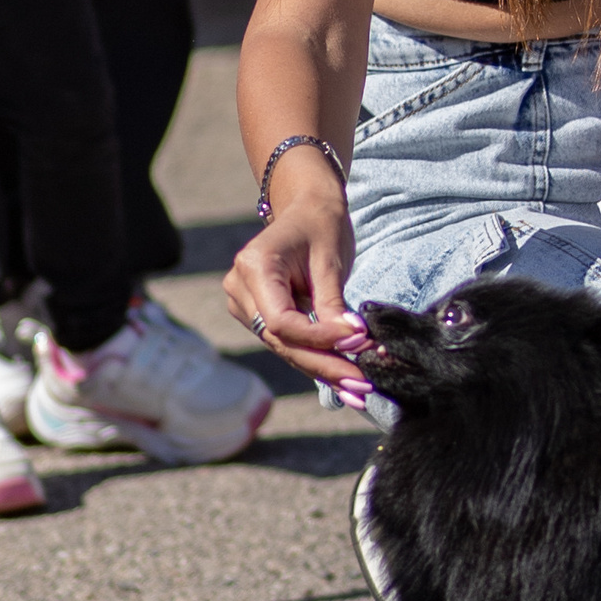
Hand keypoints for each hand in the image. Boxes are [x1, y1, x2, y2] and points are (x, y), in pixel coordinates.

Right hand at [221, 161, 366, 393]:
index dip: (319, 338)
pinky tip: (344, 380)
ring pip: (285, 347)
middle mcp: (239, 289)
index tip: (357, 343)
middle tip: (361, 385)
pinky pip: (288, 342)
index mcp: (253, 267)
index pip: (282, 320)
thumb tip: (351, 342)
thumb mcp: (330, 261)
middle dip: (324, 364)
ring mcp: (244, 305)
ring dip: (323, 369)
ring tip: (358, 391)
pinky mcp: (258, 316)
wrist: (308, 208)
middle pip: (282, 341)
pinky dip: (317, 359)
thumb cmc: (321, 225)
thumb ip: (333, 304)